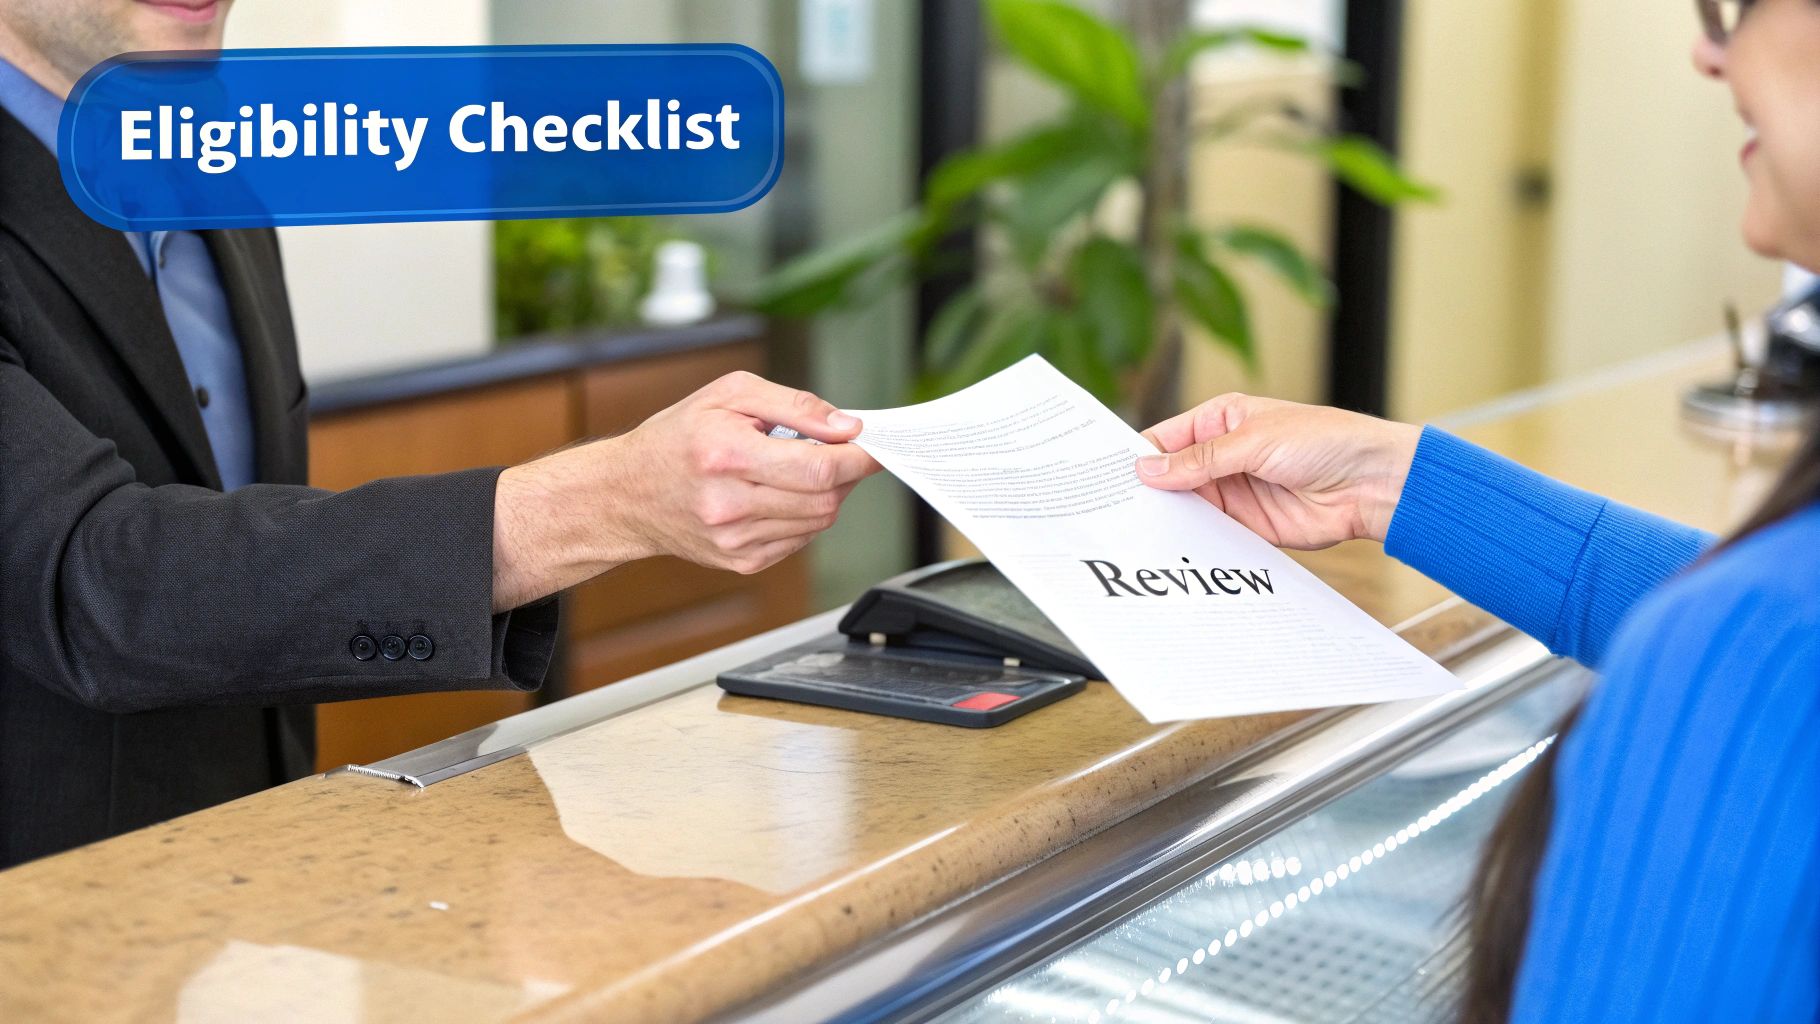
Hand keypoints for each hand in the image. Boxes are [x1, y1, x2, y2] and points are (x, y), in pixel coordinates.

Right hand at [492, 372, 879, 609]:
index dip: (858, 457)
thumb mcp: (730, 395)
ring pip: (818, 520)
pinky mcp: (741, 561)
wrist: (626, 494)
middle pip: (825, 497)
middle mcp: (729, 504)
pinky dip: (804, 514)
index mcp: (726, 455)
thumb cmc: (677, 437)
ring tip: (796, 468)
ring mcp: (735, 540)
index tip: (874, 445)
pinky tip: (778, 494)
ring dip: (825, 492)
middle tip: (837, 449)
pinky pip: (800, 538)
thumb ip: (795, 405)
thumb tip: (847, 426)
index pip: (818, 467)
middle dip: (844, 472)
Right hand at [1135, 393, 1419, 548]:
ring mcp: (1234, 491)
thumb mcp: (1254, 441)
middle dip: (1149, 490)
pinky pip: (1210, 533)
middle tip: (1117, 507)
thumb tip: (1150, 469)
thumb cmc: (1327, 441)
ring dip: (1169, 517)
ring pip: (1187, 506)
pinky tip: (1174, 544)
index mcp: (1222, 420)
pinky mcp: (1247, 525)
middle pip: (1172, 476)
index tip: (1111, 475)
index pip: (1167, 438)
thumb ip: (1200, 460)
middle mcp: (1223, 456)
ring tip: (1139, 528)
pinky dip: (1194, 539)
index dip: (1139, 455)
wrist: (1371, 483)